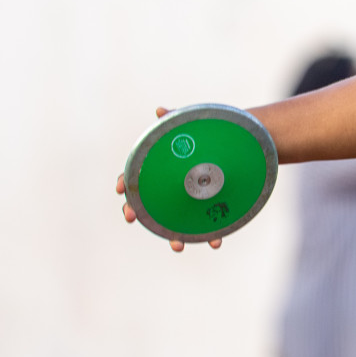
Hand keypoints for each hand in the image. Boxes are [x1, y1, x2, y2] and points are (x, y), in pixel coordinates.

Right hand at [116, 107, 222, 252]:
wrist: (235, 149)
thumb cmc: (204, 139)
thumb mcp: (189, 127)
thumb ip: (174, 121)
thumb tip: (160, 110)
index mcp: (159, 172)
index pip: (135, 178)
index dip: (124, 183)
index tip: (120, 188)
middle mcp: (170, 192)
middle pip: (147, 206)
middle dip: (137, 213)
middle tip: (132, 217)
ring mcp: (188, 204)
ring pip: (175, 225)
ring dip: (174, 238)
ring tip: (177, 246)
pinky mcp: (209, 213)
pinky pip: (207, 228)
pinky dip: (211, 237)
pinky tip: (216, 241)